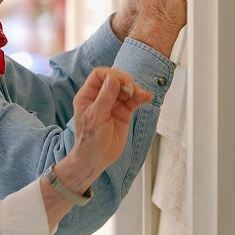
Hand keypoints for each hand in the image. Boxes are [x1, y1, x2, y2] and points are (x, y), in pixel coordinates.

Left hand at [55, 67, 152, 191]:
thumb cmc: (90, 139)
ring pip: (126, 89)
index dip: (111, 75)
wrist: (96, 159)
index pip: (99, 75)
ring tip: (141, 95)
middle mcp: (100, 97)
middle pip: (115, 80)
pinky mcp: (123, 112)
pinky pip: (133, 100)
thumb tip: (113, 79)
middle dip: (125, 81)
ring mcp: (113, 104)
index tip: (121, 82)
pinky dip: (140, 97)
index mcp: (88, 95)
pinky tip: (146, 97)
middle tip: (132, 88)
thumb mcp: (95, 117)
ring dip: (135, 89)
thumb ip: (105, 98)